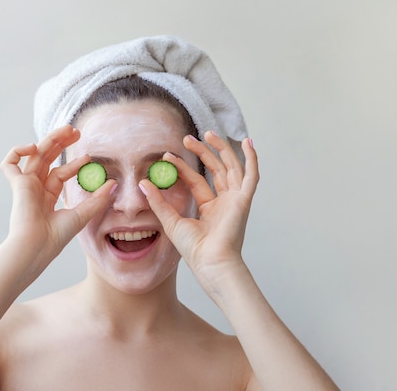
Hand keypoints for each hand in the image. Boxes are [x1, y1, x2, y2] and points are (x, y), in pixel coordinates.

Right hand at [0, 125, 115, 271]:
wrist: (38, 246)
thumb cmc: (56, 237)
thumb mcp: (83, 215)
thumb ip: (98, 199)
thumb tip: (113, 184)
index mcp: (47, 197)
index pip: (60, 173)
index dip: (74, 163)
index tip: (88, 156)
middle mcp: (35, 189)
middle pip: (47, 159)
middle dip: (61, 143)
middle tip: (76, 131)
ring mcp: (25, 185)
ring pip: (34, 155)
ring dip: (49, 140)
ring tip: (67, 129)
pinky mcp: (16, 184)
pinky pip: (9, 163)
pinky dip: (18, 151)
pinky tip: (34, 147)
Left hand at [140, 131, 258, 290]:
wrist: (210, 263)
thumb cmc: (194, 250)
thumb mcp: (171, 220)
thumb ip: (158, 201)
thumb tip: (143, 183)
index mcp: (210, 209)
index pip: (196, 180)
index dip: (183, 166)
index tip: (168, 156)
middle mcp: (224, 202)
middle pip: (215, 170)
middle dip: (202, 152)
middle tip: (187, 138)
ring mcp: (235, 200)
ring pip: (231, 168)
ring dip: (221, 149)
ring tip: (208, 133)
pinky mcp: (244, 201)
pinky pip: (251, 176)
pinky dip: (252, 159)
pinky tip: (248, 142)